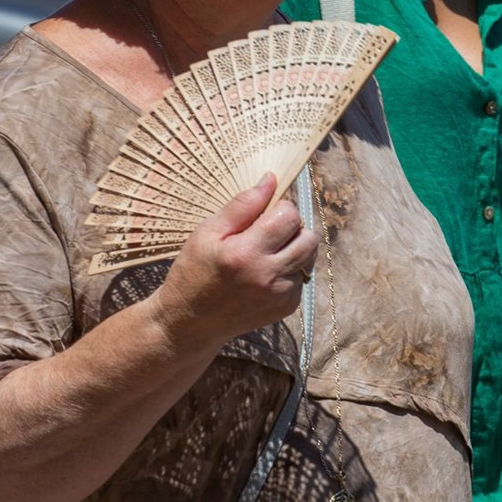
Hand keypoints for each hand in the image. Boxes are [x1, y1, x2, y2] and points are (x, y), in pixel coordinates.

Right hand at [159, 173, 318, 345]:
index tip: (263, 214)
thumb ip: (242, 205)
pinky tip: (265, 272)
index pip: (289, 215)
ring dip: (294, 246)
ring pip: (310, 256)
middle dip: (292, 227)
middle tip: (267, 231)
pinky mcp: (287, 307)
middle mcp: (268, 277)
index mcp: (245, 253)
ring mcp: (281, 295)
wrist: (191, 322)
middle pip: (308, 236)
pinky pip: (303, 275)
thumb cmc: (194, 271)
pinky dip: (290, 268)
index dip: (279, 207)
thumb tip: (271, 179)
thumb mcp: (208, 231)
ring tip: (268, 251)